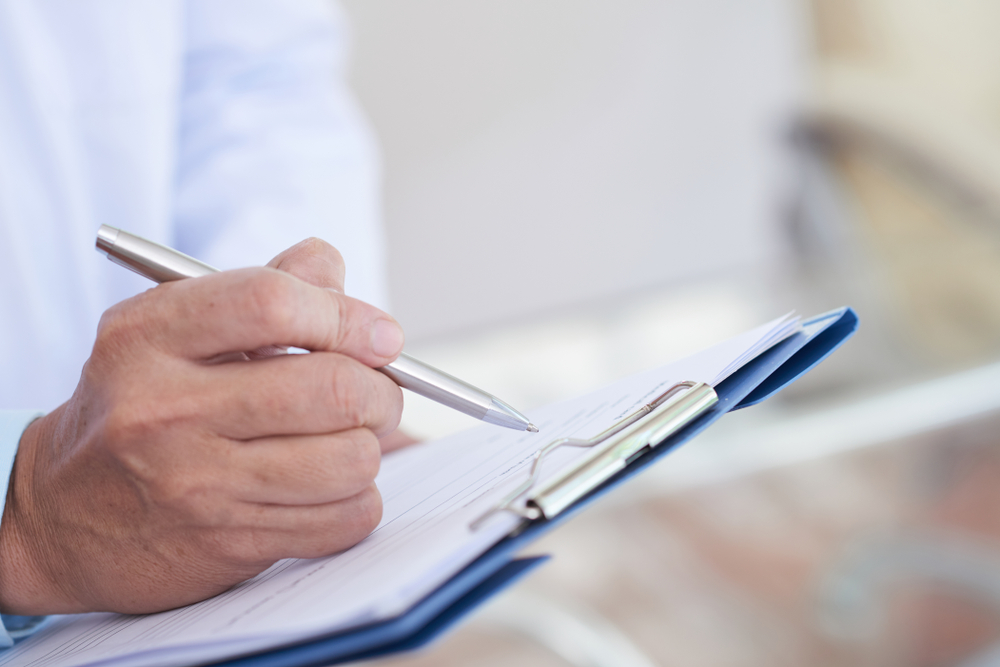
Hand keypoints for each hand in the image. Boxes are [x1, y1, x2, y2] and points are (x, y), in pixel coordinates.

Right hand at [0, 239, 404, 615]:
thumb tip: (332, 270)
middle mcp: (167, 410)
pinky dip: (358, 501)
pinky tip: (328, 488)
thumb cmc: (135, 407)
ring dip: (369, 448)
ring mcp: (197, 484)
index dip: (347, 316)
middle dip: (380, 389)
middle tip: (378, 393)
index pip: (272, 303)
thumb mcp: (168, 328)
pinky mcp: (230, 544)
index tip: (382, 336)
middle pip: (332, 388)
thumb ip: (256, 288)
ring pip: (351, 459)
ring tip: (345, 441)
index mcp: (149, 338)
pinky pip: (346, 520)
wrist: (61, 514)